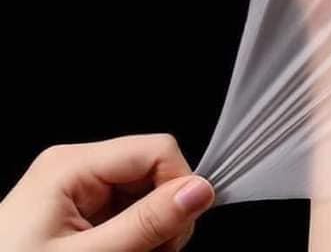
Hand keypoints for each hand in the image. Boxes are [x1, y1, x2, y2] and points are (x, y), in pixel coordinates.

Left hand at [0, 135, 214, 251]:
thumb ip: (146, 223)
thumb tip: (200, 190)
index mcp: (72, 165)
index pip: (157, 150)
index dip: (178, 188)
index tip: (175, 234)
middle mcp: (75, 167)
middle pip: (152, 172)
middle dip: (163, 214)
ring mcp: (76, 188)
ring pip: (145, 194)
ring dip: (151, 230)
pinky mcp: (78, 210)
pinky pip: (127, 211)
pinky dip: (136, 237)